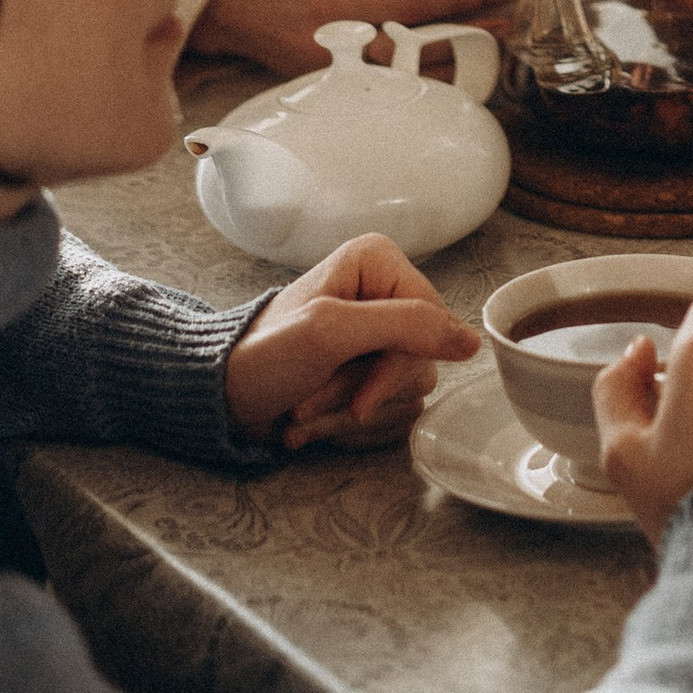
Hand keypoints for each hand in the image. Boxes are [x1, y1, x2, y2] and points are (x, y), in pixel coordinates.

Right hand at [191, 0, 516, 74]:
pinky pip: (396, 89)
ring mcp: (341, 76)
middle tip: (512, 18)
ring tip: (497, 43)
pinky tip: (460, 64)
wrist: (218, 15)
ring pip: (413, 80)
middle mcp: (342, 48)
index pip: (412, 3)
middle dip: (474, 37)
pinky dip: (431, 78)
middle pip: (423, 53)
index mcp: (336, 5)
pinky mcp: (341, 88)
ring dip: (459, 63)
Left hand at [223, 232, 480, 451]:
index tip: (358, 394)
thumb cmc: (262, 356)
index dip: (395, 367)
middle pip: (418, 360)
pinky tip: (311, 423)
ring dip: (345, 414)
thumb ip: (407, 326)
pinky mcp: (370, 375)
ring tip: (302, 411)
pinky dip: (345, 428)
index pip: (431, 323)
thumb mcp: (332, 332)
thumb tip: (473, 340)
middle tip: (310, 401)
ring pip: (404, 392)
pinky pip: (389, 412)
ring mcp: (380, 338)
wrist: (219, 399)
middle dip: (358, 393)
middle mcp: (386, 296)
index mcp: (380, 264)